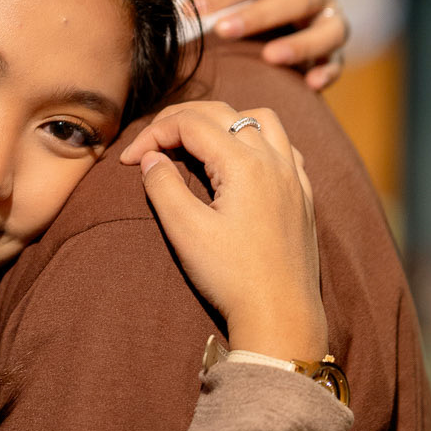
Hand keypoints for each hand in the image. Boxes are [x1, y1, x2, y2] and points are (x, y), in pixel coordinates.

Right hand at [121, 100, 325, 360]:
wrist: (280, 316)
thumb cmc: (232, 276)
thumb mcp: (185, 231)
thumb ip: (163, 185)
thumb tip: (152, 158)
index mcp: (243, 164)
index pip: (189, 124)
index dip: (152, 134)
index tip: (128, 161)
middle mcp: (272, 160)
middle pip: (221, 114)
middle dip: (180, 120)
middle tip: (151, 143)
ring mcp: (293, 176)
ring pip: (260, 119)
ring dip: (224, 121)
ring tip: (198, 141)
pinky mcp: (303, 195)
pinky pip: (284, 145)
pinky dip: (257, 139)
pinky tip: (242, 160)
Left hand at [196, 0, 348, 90]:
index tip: (195, 8)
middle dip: (259, 16)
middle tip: (222, 30)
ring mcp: (329, 17)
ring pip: (330, 30)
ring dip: (301, 45)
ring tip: (269, 57)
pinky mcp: (331, 46)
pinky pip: (337, 61)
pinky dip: (327, 72)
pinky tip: (309, 84)